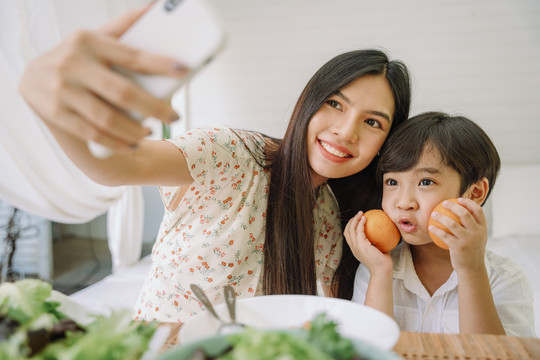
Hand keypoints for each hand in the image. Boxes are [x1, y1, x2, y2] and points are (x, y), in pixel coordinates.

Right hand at [18, 5, 186, 151]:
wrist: (31, 78)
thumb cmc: (77, 57)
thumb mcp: (95, 37)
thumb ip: (125, 25)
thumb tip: (156, 6)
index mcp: (88, 41)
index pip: (132, 56)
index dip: (159, 64)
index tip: (183, 70)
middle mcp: (73, 64)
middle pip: (123, 92)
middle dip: (153, 107)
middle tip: (173, 117)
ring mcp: (62, 90)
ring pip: (107, 118)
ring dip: (135, 130)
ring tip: (151, 131)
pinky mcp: (56, 113)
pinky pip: (92, 134)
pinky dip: (116, 142)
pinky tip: (131, 143)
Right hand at [344, 211, 392, 275]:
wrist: (382, 270)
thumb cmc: (383, 262)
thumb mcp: (378, 250)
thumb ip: (377, 242)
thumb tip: (383, 232)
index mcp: (355, 249)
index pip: (349, 236)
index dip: (351, 226)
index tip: (358, 220)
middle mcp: (353, 248)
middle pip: (347, 230)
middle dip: (351, 220)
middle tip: (359, 214)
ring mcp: (356, 246)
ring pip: (351, 229)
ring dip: (355, 219)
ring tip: (361, 213)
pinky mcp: (360, 245)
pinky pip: (359, 230)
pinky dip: (361, 223)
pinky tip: (366, 218)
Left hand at [429, 198, 487, 273]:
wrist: (472, 268)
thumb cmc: (471, 249)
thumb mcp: (477, 237)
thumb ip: (472, 225)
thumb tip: (460, 209)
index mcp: (483, 228)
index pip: (478, 211)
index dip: (468, 202)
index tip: (458, 199)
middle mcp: (477, 233)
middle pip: (465, 214)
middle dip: (453, 206)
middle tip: (443, 203)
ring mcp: (468, 240)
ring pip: (452, 224)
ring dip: (440, 216)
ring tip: (433, 214)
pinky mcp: (459, 247)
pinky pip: (444, 236)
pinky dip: (436, 230)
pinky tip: (430, 227)